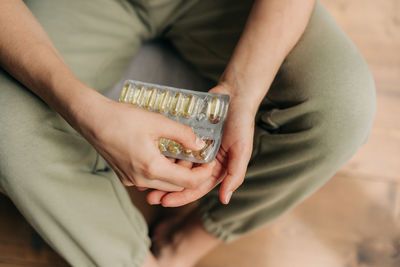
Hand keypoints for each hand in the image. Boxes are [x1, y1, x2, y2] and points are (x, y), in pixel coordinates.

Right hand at [76, 93, 214, 191]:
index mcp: (152, 168)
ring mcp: (131, 180)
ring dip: (176, 174)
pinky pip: (149, 180)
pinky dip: (161, 172)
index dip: (203, 174)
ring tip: (182, 155)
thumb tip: (199, 144)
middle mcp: (141, 180)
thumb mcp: (158, 122)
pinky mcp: (125, 176)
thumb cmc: (122, 118)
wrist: (92, 119)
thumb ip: (183, 134)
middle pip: (176, 186)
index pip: (187, 182)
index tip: (210, 162)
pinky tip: (163, 156)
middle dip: (191, 175)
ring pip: (163, 184)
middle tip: (198, 158)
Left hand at [146, 84, 254, 205]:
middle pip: (183, 179)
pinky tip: (149, 158)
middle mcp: (205, 161)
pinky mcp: (187, 135)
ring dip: (162, 172)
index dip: (182, 196)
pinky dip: (163, 153)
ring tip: (145, 179)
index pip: (197, 187)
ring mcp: (195, 148)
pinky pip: (173, 146)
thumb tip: (225, 199)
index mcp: (217, 168)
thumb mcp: (242, 149)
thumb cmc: (242, 122)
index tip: (165, 201)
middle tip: (150, 196)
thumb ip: (235, 174)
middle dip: (167, 188)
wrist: (235, 94)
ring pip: (176, 164)